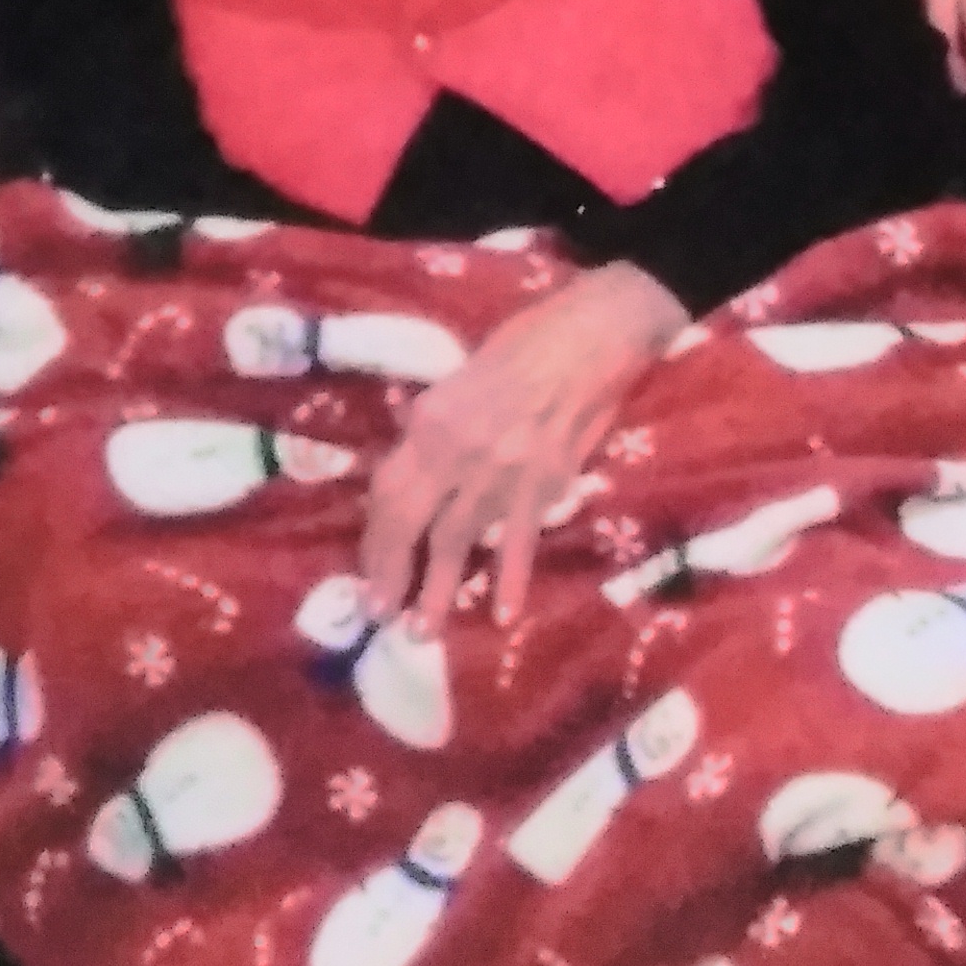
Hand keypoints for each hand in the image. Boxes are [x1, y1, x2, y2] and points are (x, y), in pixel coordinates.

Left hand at [357, 263, 686, 628]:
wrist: (596, 334)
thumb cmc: (529, 339)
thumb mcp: (462, 374)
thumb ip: (438, 424)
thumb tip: (416, 462)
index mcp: (430, 418)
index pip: (388, 490)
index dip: (376, 537)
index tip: (369, 567)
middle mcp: (456, 451)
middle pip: (411, 524)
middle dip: (391, 574)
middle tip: (380, 615)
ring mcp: (501, 473)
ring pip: (456, 541)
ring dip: (437, 590)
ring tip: (422, 631)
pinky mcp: (545, 486)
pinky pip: (518, 542)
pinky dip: (509, 580)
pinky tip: (501, 614)